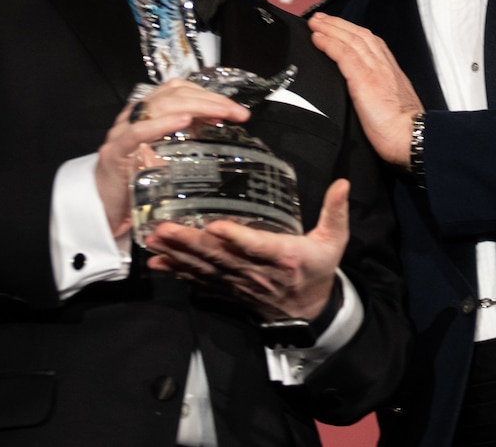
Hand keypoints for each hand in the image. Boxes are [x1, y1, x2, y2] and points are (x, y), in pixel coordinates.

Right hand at [94, 79, 248, 237]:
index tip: (234, 109)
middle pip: (172, 95)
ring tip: (220, 113)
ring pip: (159, 106)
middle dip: (209, 100)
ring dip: (195, 106)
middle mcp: (132, 117)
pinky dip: (161, 124)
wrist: (101, 210)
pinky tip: (183, 121)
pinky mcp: (116, 153)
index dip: (207, 94)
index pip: (177, 91)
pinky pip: (137, 132)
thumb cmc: (133, 183)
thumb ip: (181, 142)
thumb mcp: (163, 158)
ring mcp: (122, 132)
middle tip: (237, 112)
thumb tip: (218, 130)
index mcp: (145, 115)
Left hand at [146, 179, 350, 320]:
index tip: (215, 226)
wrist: (310, 312)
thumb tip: (342, 183)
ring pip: (205, 268)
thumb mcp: (334, 242)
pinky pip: (200, 281)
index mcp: (284, 257)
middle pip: (220, 257)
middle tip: (164, 229)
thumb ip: (335, 212)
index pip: (257, 246)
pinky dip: (177, 273)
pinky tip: (156, 264)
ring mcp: (240, 283)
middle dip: (190, 243)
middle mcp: (257, 272)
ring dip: (177, 256)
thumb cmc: (319, 270)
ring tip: (153, 241)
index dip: (236, 238)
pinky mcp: (229, 288)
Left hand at [308, 14, 423, 167]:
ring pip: (350, 40)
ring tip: (314, 23)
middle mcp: (384, 65)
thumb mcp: (394, 105)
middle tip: (320, 18)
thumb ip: (380, 94)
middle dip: (338, 24)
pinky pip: (343, 54)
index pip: (371, 42)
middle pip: (359, 35)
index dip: (353, 31)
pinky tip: (318, 39)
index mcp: (391, 71)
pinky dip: (329, 43)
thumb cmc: (403, 131)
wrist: (411, 137)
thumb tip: (366, 96)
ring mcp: (374, 70)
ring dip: (330, 28)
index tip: (339, 27)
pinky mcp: (364, 79)